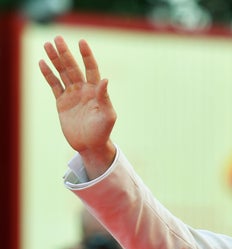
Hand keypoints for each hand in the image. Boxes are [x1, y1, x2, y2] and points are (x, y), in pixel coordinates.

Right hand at [39, 36, 116, 177]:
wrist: (90, 145)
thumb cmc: (103, 131)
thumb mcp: (107, 115)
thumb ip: (105, 98)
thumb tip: (105, 80)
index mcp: (96, 91)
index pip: (91, 69)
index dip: (87, 56)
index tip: (82, 42)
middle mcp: (84, 90)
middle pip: (73, 68)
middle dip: (65, 53)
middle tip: (58, 39)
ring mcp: (72, 95)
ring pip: (62, 73)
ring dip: (55, 60)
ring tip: (47, 45)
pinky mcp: (62, 102)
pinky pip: (54, 85)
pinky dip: (48, 75)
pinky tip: (42, 63)